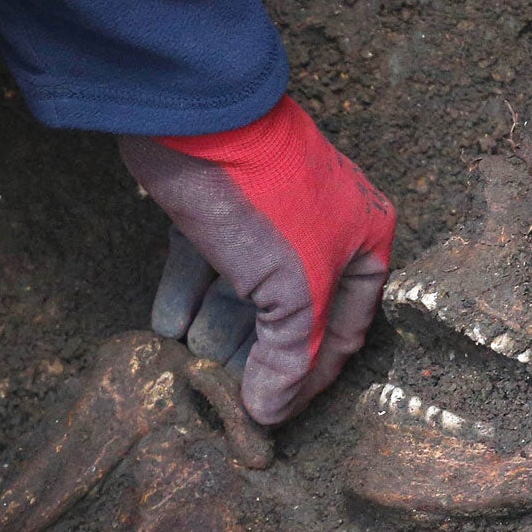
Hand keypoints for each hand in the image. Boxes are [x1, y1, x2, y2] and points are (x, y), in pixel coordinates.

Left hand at [119, 97, 395, 425]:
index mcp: (364, 242)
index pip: (343, 333)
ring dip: (215, 330)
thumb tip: (270, 414)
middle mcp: (322, 230)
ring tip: (189, 359)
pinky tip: (166, 327)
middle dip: (255, 354)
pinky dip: (186, 296)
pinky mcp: (218, 211)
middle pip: (290, 315)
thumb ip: (289, 357)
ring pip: (243, 293)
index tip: (274, 414)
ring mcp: (267, 220)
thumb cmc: (269, 201)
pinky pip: (206, 266)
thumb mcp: (295, 290)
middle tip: (224, 390)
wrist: (200, 117)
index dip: (309, 380)